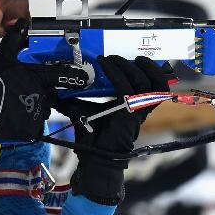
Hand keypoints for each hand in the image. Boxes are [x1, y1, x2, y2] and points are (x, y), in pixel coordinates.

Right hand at [0, 20, 89, 140]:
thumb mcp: (3, 55)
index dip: (76, 77)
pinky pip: (34, 126)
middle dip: (44, 94)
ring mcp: (36, 112)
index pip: (63, 76)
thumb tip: (22, 23)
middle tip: (27, 92)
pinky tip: (14, 117)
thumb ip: (15, 39)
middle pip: (51, 95)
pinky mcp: (30, 129)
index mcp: (37, 76)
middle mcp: (41, 94)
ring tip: (18, 105)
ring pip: (43, 111)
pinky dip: (27, 124)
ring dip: (35, 108)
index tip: (85, 78)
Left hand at [58, 55, 168, 204]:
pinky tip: (106, 65)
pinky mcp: (128, 114)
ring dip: (130, 66)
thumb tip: (59, 84)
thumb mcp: (85, 110)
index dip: (150, 70)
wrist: (93, 157)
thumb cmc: (92, 136)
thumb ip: (79, 97)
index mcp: (136, 106)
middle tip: (123, 56)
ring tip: (115, 58)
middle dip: (142, 65)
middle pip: (155, 82)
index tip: (132, 58)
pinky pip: (125, 87)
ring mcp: (137, 111)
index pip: (155, 85)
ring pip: (146, 83)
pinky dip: (116, 73)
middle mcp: (140, 108)